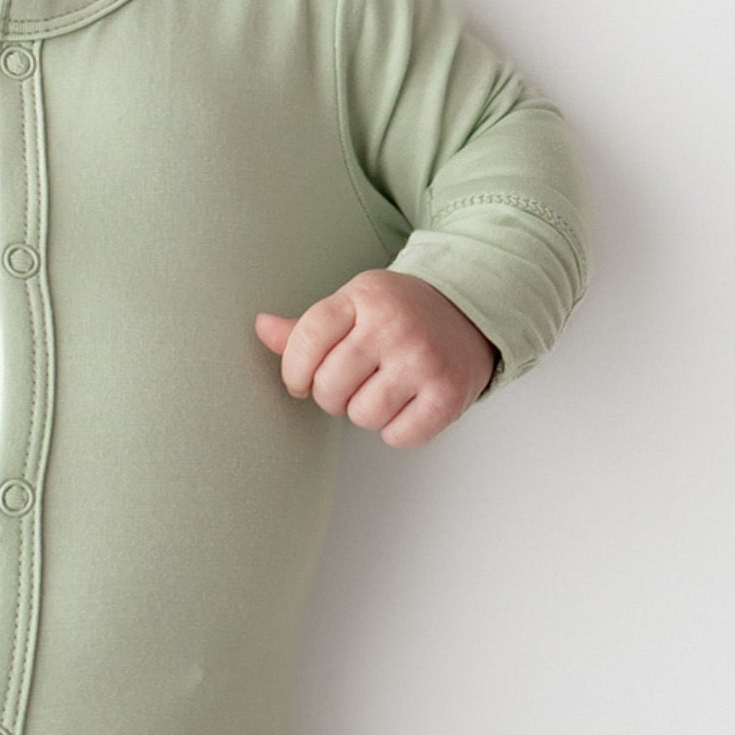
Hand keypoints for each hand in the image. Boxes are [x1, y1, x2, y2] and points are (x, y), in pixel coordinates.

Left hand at [253, 270, 495, 448]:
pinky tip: (408, 405)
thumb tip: (261, 327)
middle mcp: (394, 326)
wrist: (472, 310)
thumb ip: (308, 326)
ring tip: (383, 389)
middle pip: (328, 387)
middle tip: (352, 382)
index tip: (300, 381)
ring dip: (366, 412)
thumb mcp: (355, 305)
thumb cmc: (402, 313)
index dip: (293, 371)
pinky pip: (399, 436)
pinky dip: (399, 430)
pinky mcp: (448, 394)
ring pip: (361, 416)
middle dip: (331, 394)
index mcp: (365, 298)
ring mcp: (423, 361)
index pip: (306, 340)